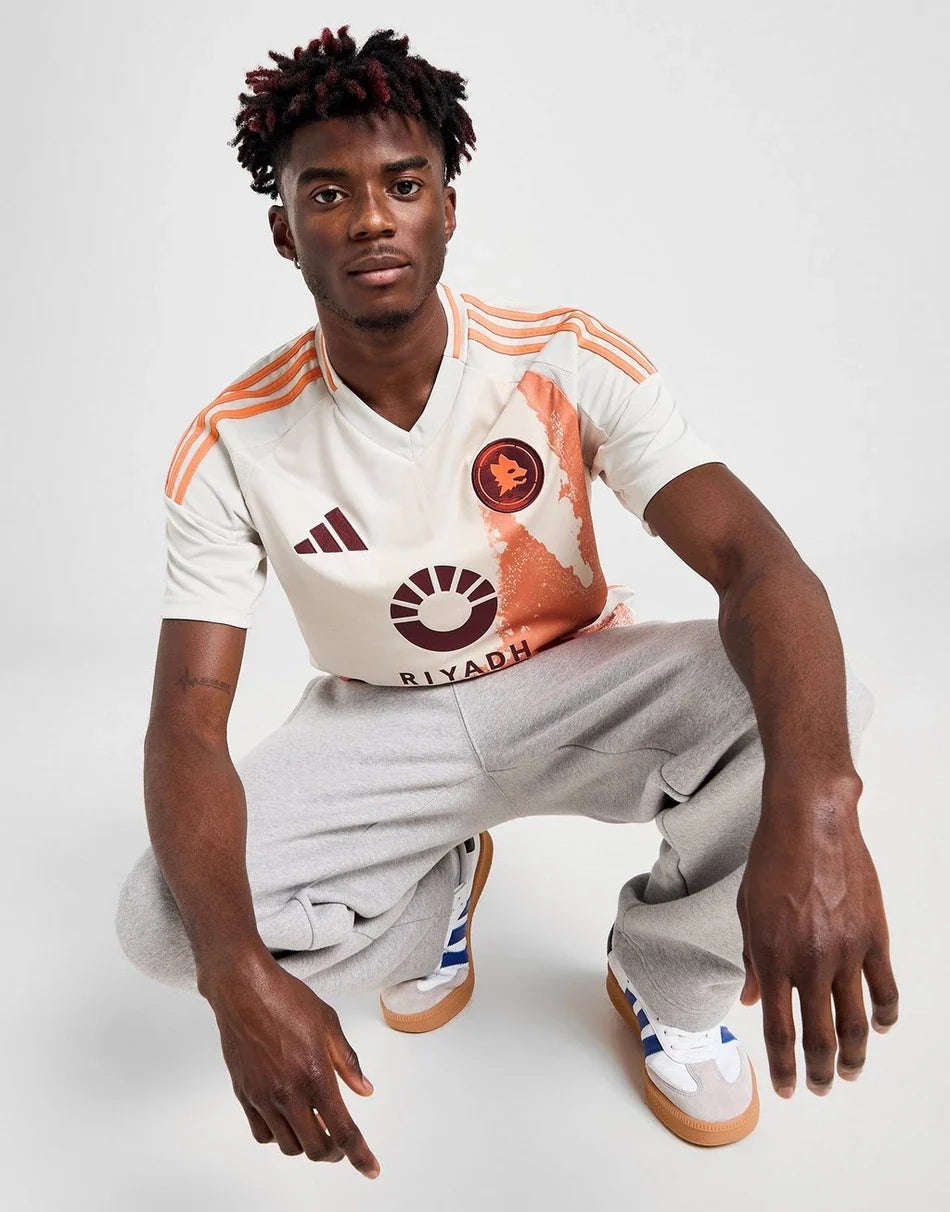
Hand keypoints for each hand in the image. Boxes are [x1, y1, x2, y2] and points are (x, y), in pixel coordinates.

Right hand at [201, 951, 380, 1178]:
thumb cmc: (286, 999)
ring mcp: (263, 1097)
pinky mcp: (244, 1095)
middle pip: (316, 1149)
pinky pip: (262, 1134)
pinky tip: (288, 1119)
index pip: (343, 1131)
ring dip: (307, 1144)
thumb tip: (365, 1090)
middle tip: (343, 1144)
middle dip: (334, 1153)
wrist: (243, 989)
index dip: (360, 1156)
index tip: (371, 1169)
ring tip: (316, 1125)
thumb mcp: (329, 1023)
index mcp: (315, 1075)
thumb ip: (348, 1062)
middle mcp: (288, 1093)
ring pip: (288, 1146)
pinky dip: (279, 1136)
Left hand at [736, 784, 898, 1097]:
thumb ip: (752, 960)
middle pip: (820, 1037)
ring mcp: (847, 952)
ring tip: (850, 1071)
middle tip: (820, 1088)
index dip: (783, 1067)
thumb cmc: (770, 861)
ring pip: (856, 1022)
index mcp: (773, 958)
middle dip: (819, 1071)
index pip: (779, 1030)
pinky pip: (885, 988)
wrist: (810, 823)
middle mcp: (810, 963)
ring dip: (854, 1055)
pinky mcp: (874, 937)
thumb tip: (753, 1000)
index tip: (786, 1088)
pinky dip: (885, 1015)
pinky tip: (880, 1027)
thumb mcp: (746, 911)